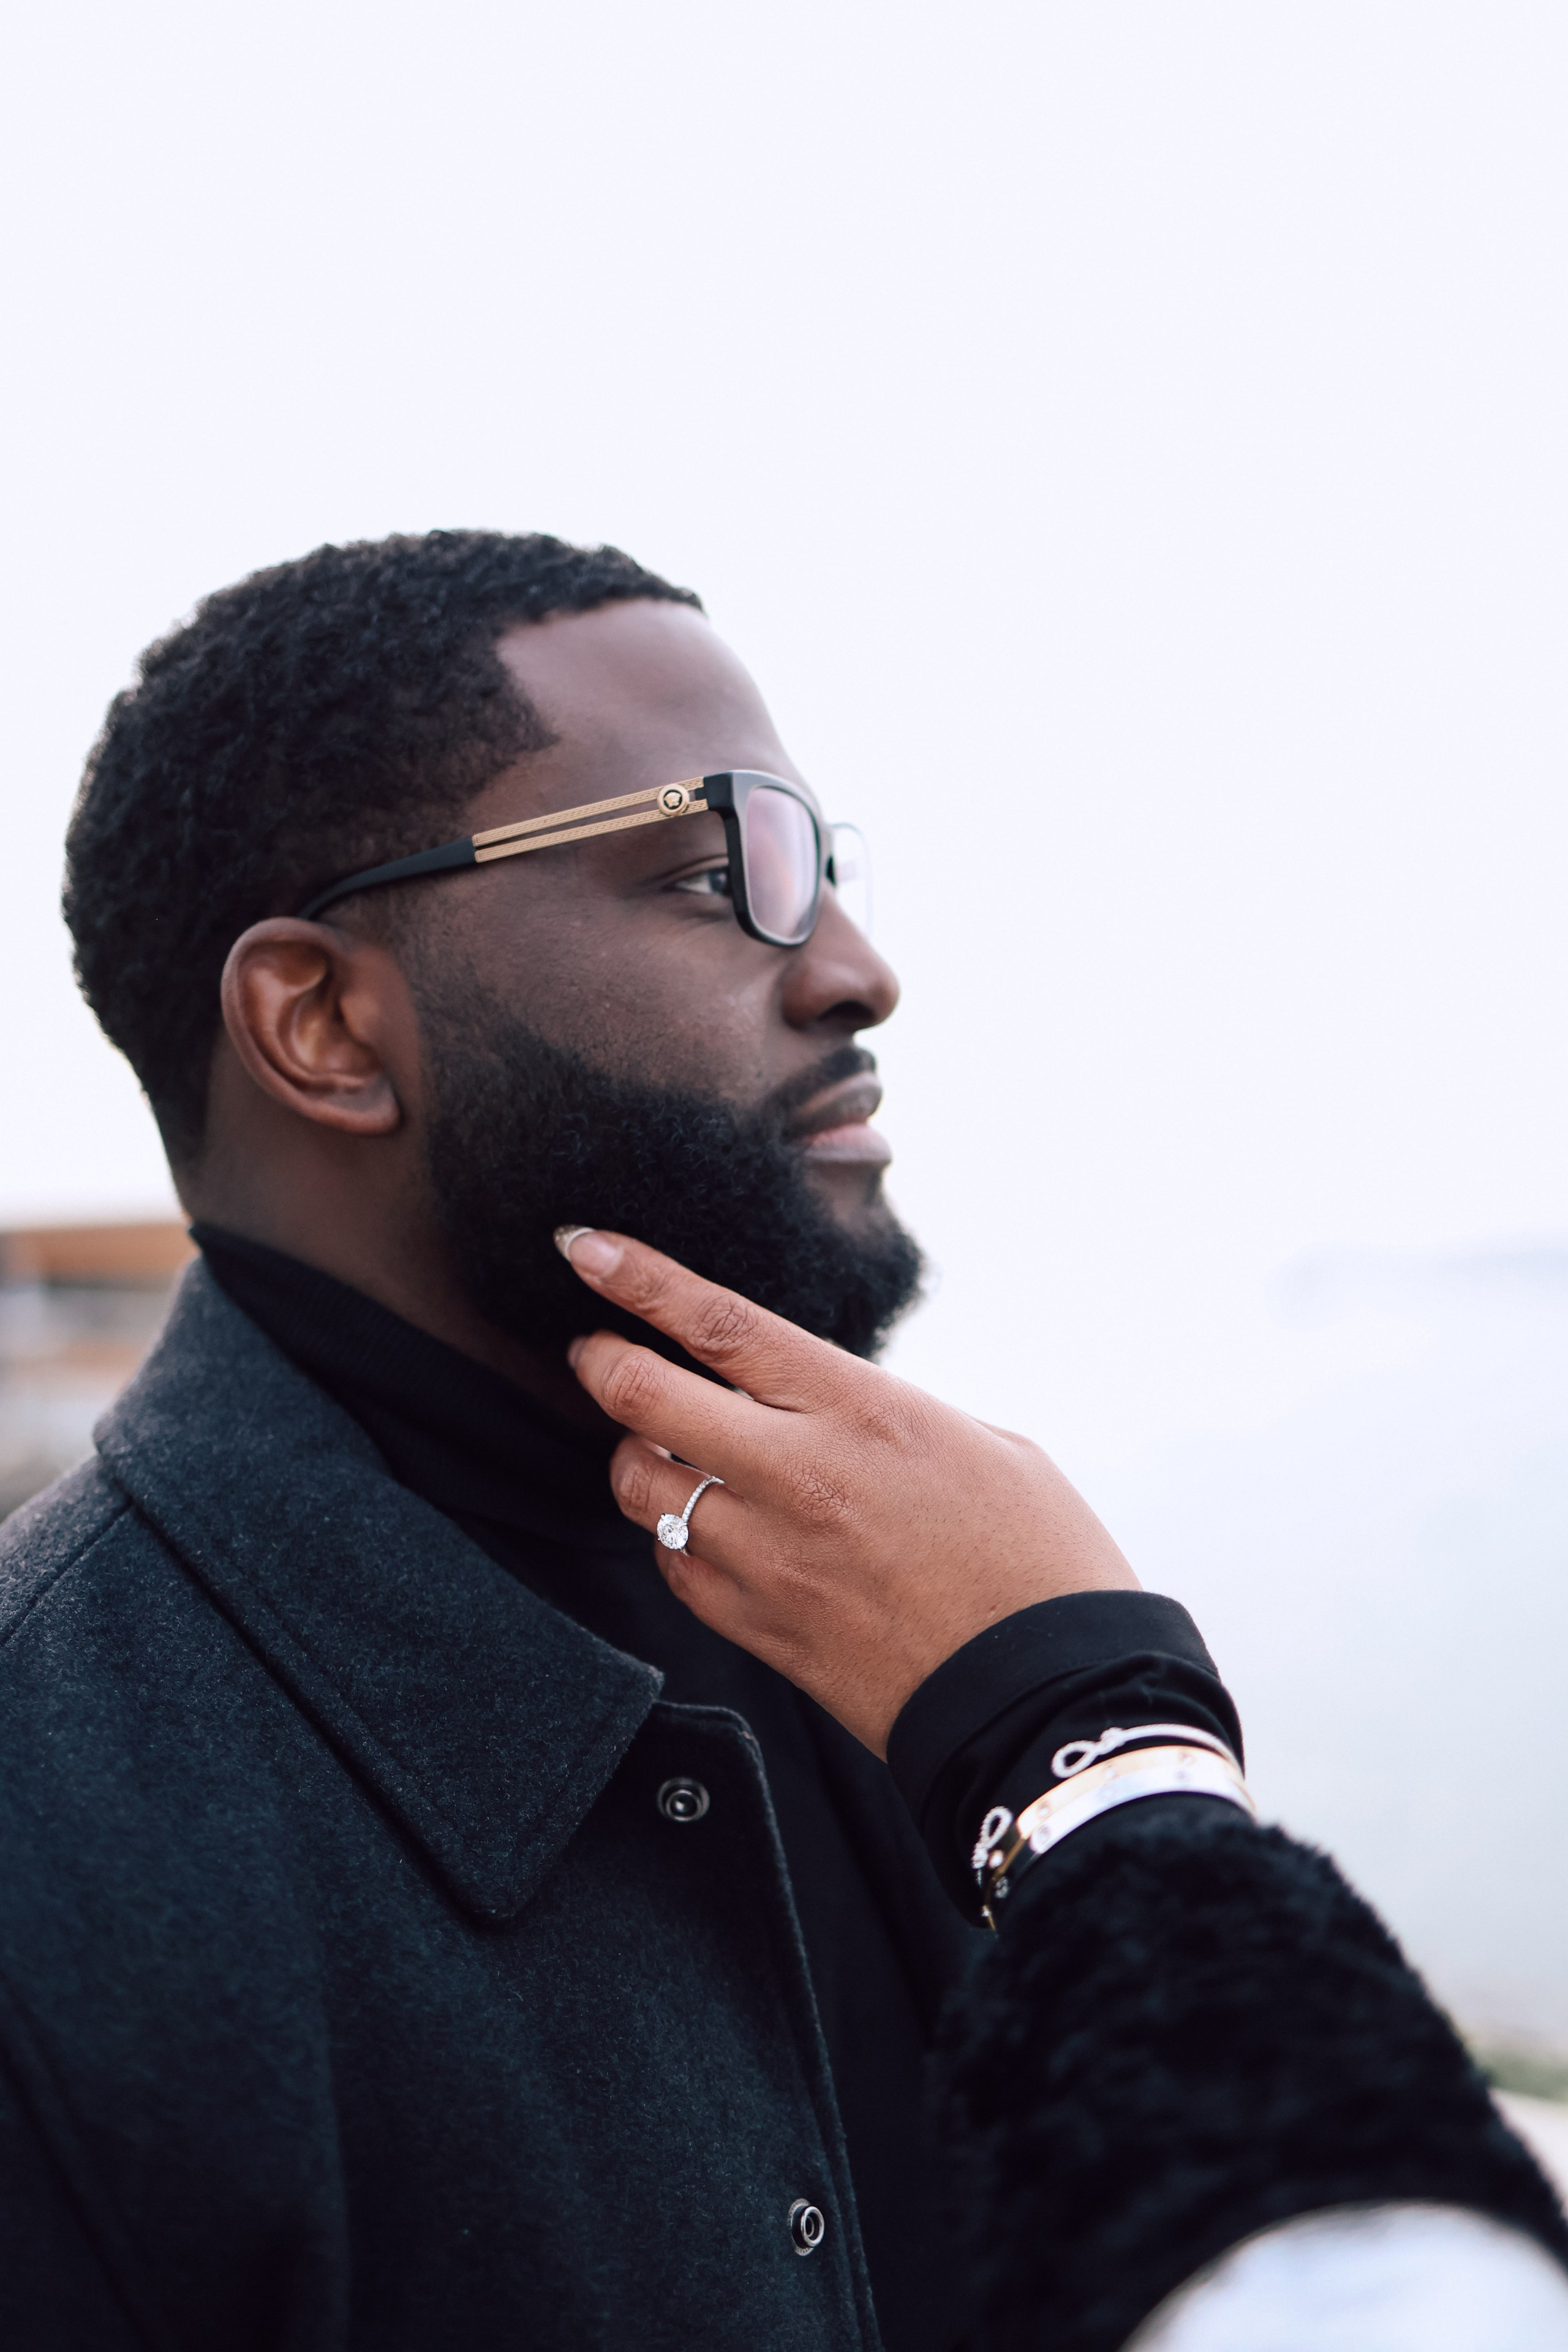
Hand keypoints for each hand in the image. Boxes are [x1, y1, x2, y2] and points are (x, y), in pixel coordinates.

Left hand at [558, 1229, 1137, 1755]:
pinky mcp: (758, 1628)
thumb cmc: (1037, 1559)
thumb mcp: (979, 1440)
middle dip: (600, 1359)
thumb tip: (817, 1400)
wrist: (1050, 1696)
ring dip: (635, 1452)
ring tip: (662, 1444)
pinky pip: (669, 1566)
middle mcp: (799, 1476)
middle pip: (643, 1397)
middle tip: (593, 1347)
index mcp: (862, 1409)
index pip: (717, 1323)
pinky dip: (671, 1535)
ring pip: (638, 1485)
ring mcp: (768, 1558)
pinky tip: (704, 1527)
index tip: (587, 1249)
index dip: (638, 1278)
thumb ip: (878, 1409)